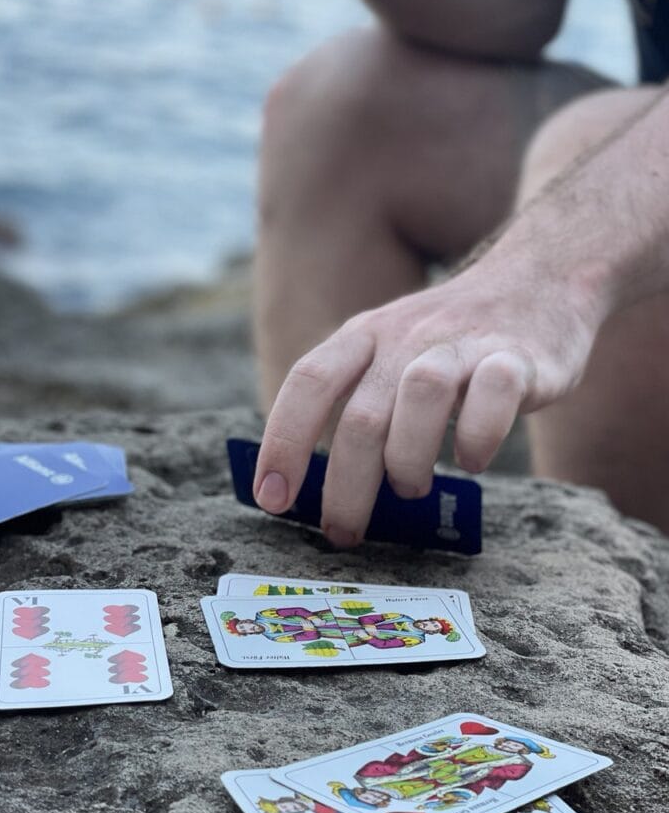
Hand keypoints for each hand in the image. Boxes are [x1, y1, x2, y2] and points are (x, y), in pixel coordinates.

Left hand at [253, 256, 602, 545]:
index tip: (271, 498)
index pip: (309, 382)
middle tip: (344, 532)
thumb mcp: (390, 354)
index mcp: (365, 336)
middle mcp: (407, 336)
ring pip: (422, 396)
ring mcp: (463, 343)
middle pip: (362, 416)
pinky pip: (495, 394)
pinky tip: (471, 460)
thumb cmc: (451, 343)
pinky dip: (479, 437)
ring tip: (411, 489)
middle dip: (345, 488)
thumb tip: (319, 484)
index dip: (283, 441)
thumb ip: (358, 404)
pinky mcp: (518, 357)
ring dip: (409, 461)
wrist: (541, 279)